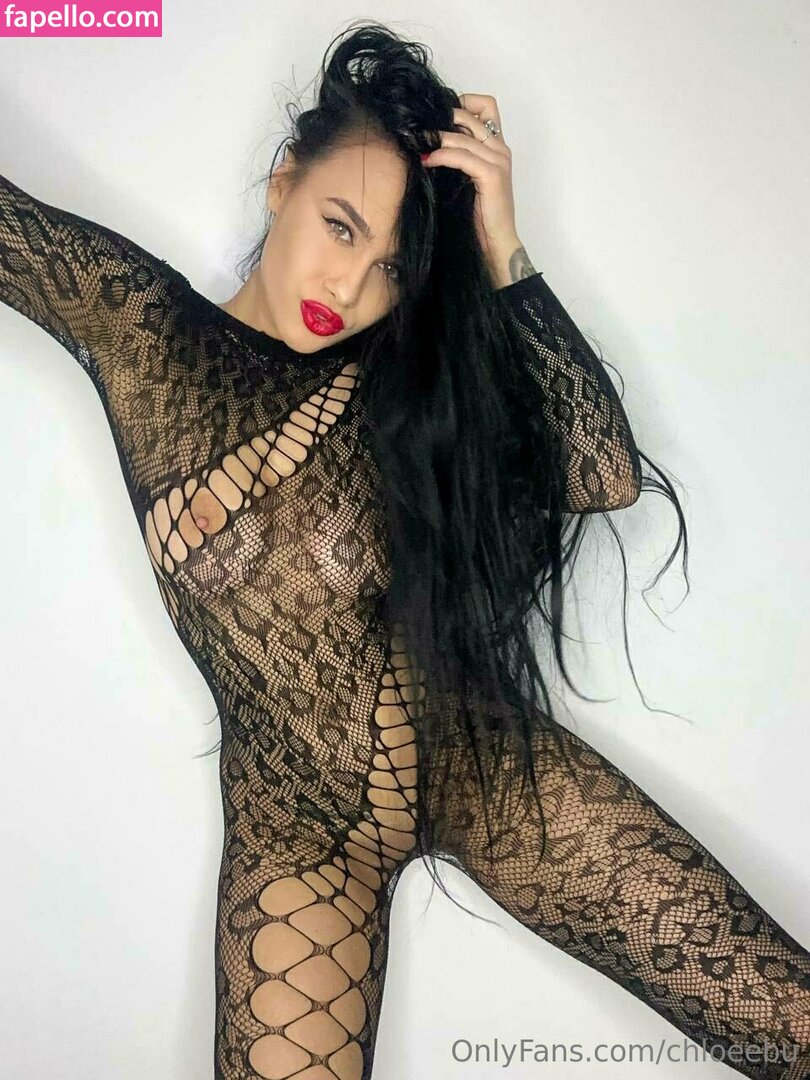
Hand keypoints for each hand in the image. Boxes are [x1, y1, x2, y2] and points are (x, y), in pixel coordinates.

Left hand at [422, 92, 519, 265]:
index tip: (437, 116)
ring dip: (436, 138)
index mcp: (497, 147)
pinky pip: (462, 156)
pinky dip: (442, 156)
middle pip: (470, 115)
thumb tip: (427, 146)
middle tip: (416, 128)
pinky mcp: (492, 175)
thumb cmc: (479, 217)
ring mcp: (499, 160)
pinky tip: (427, 161)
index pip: (485, 105)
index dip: (461, 103)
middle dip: (440, 119)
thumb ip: (457, 159)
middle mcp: (501, 149)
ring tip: (416, 143)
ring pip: (463, 136)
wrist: (496, 243)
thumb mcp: (465, 180)